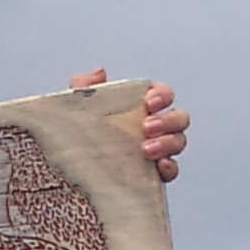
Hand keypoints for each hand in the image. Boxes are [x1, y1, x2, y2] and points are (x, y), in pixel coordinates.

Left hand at [70, 72, 188, 181]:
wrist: (71, 170)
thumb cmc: (82, 136)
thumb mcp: (79, 110)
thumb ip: (85, 88)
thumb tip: (98, 74)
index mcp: (140, 109)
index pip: (163, 95)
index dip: (162, 95)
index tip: (149, 102)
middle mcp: (155, 128)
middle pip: (179, 118)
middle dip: (167, 120)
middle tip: (146, 127)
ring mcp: (158, 152)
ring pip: (179, 141)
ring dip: (168, 143)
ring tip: (146, 150)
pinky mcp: (154, 175)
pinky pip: (172, 170)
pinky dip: (169, 168)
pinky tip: (159, 166)